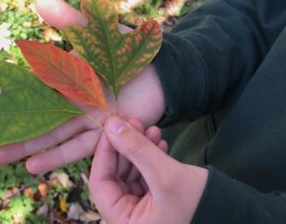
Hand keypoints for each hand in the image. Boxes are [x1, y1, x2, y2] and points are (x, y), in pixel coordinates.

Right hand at [0, 0, 165, 173]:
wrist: (161, 73)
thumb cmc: (127, 50)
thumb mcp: (96, 31)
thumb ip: (69, 21)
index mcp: (62, 77)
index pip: (24, 88)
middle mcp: (67, 102)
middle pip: (27, 119)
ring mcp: (83, 120)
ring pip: (46, 137)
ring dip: (19, 148)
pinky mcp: (101, 135)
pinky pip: (76, 148)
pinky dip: (56, 157)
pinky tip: (31, 167)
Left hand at [89, 117, 207, 223]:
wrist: (235, 216)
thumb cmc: (199, 204)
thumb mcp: (165, 175)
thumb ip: (136, 149)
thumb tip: (111, 124)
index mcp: (122, 223)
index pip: (99, 183)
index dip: (103, 152)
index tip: (111, 127)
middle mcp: (127, 219)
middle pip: (115, 175)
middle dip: (126, 146)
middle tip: (135, 121)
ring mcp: (141, 211)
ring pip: (130, 173)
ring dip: (139, 149)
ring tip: (153, 129)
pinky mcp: (154, 203)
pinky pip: (144, 177)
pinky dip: (150, 159)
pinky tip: (160, 142)